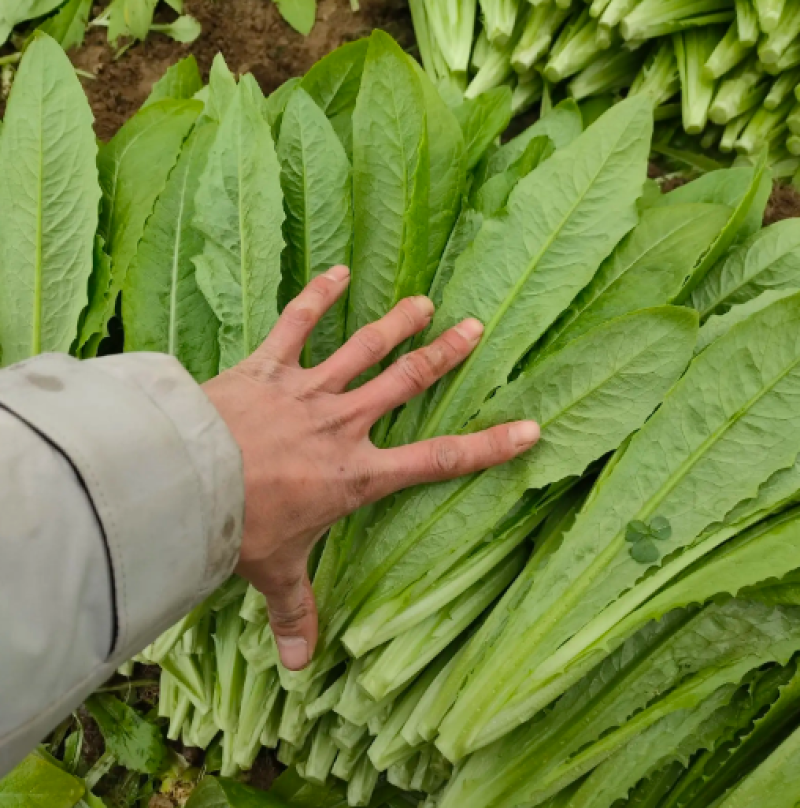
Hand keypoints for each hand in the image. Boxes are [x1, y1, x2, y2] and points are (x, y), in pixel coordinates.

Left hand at [202, 265, 539, 670]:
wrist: (188, 483)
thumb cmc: (241, 528)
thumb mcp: (275, 571)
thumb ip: (295, 612)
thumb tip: (301, 670)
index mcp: (355, 473)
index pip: (438, 461)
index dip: (488, 447)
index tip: (529, 428)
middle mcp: (342, 425)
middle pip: (406, 384)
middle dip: (445, 356)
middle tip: (475, 327)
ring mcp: (307, 390)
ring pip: (363, 349)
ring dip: (397, 324)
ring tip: (425, 302)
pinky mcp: (268, 367)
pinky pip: (296, 325)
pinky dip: (317, 298)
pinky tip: (337, 270)